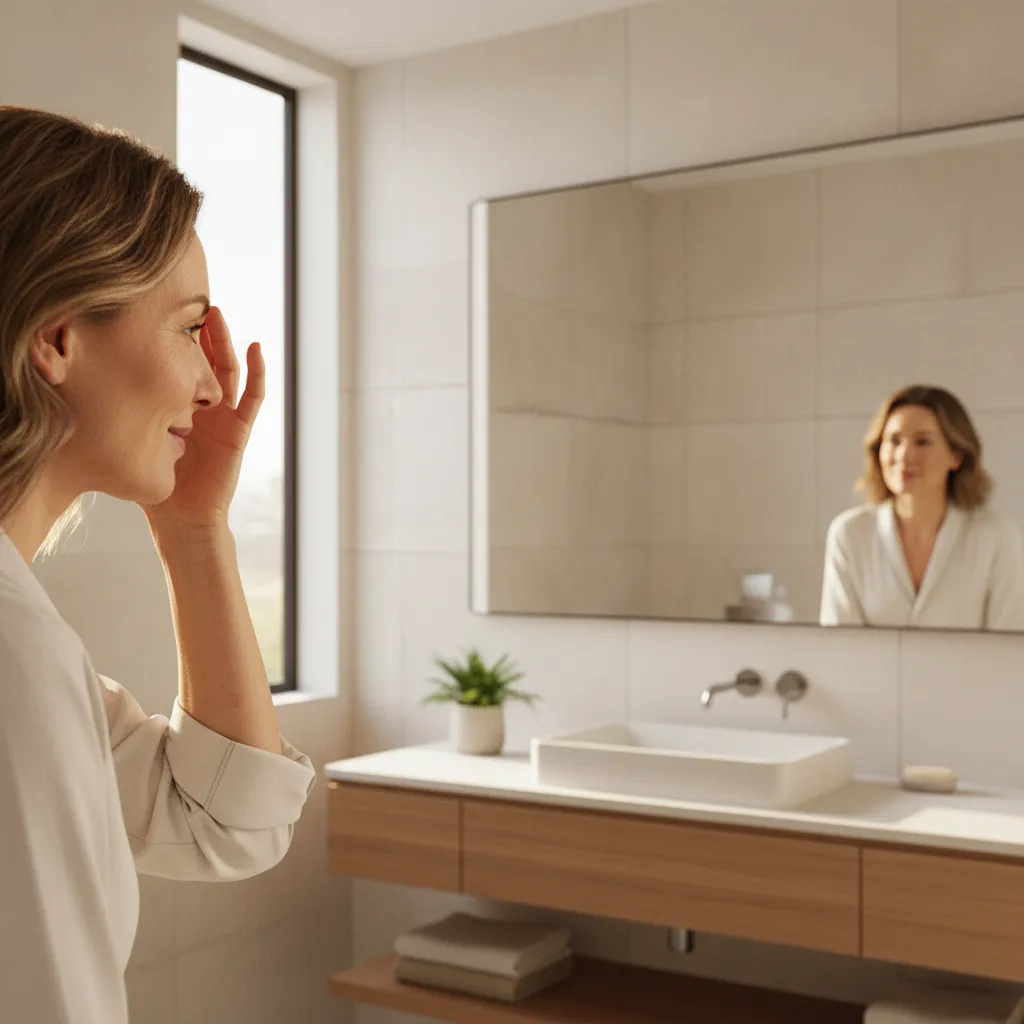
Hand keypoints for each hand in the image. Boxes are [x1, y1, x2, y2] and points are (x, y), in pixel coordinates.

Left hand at [142, 306, 263, 534]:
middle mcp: (202, 406)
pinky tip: (257, 347)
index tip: (155, 309)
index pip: (176, 363)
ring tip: (215, 313)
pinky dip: (258, 372)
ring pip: (226, 369)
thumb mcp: (132, 437)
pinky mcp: (238, 430)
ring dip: (223, 341)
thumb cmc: (153, 484)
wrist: (180, 518)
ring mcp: (223, 416)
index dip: (170, 337)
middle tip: (188, 300)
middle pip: (202, 358)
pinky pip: (252, 397)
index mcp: (177, 405)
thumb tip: (86, 378)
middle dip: (197, 330)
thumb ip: (122, 412)